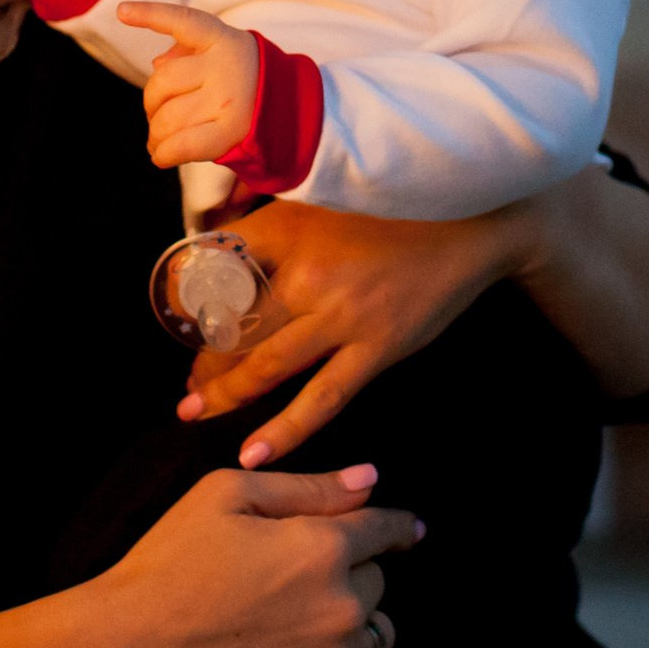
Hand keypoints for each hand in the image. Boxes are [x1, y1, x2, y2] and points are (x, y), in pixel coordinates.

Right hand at [65, 466, 414, 647]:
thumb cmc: (165, 567)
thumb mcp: (221, 496)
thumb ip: (304, 487)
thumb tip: (369, 480)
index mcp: (321, 545)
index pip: (384, 529)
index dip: (394, 527)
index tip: (401, 532)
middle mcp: (342, 604)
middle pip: (377, 583)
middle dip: (352, 577)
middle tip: (303, 587)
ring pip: (379, 637)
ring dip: (356, 630)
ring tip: (309, 634)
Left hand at [117, 1, 260, 165]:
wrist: (291, 110)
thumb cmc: (243, 79)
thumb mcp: (222, 53)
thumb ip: (188, 51)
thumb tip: (158, 63)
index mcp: (222, 39)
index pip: (183, 21)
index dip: (151, 15)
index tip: (122, 12)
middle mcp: (225, 66)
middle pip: (161, 83)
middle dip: (151, 104)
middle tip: (156, 115)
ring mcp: (228, 100)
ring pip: (167, 118)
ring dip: (155, 134)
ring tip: (158, 140)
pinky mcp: (230, 132)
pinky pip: (181, 145)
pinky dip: (163, 153)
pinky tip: (159, 155)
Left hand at [181, 198, 532, 466]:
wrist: (472, 223)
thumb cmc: (389, 208)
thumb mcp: (320, 195)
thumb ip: (269, 215)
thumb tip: (216, 235)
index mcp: (285, 227)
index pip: (213, 265)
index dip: (186, 294)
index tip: (177, 316)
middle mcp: (306, 271)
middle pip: (234, 326)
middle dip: (204, 358)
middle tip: (187, 382)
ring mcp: (341, 315)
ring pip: (266, 365)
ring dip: (224, 393)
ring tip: (193, 412)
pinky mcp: (377, 347)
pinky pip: (323, 398)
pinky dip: (286, 429)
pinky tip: (254, 452)